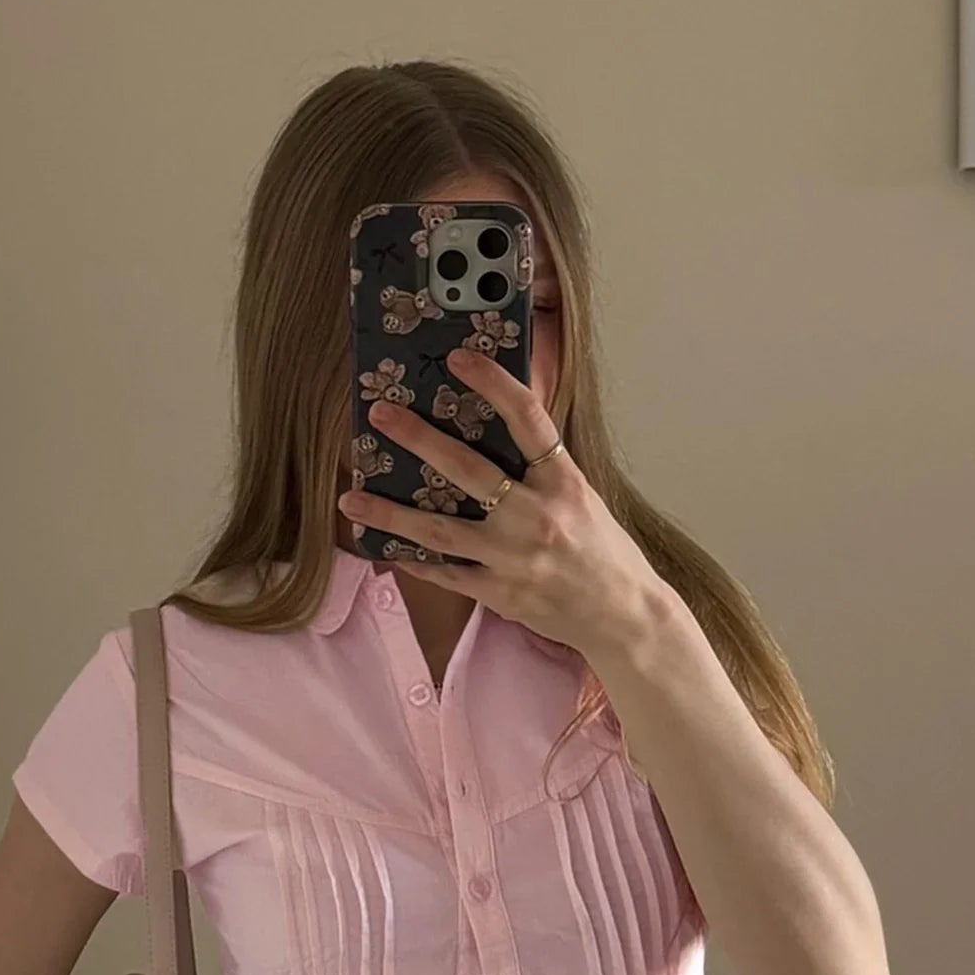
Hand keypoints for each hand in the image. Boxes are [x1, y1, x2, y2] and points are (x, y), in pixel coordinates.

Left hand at [337, 347, 664, 658]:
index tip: (459, 358)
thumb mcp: (581, 497)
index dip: (494, 383)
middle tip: (380, 415)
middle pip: (467, 470)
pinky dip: (412, 560)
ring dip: (389, 512)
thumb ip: (541, 468)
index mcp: (564, 483)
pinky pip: (445, 573)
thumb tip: (495, 431)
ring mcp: (513, 558)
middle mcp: (537, 516)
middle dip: (418, 438)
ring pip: (439, 530)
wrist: (623, 616)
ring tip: (351, 497)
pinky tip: (384, 547)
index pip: (528, 419)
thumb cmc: (603, 551)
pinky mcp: (499, 593)